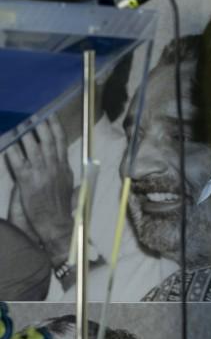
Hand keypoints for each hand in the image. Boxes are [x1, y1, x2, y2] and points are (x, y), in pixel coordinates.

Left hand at [5, 119, 73, 262]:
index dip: (55, 128)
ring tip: (19, 126)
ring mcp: (40, 173)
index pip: (61, 142)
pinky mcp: (26, 181)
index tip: (50, 116)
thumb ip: (69, 177)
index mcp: (64, 168)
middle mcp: (53, 167)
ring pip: (32, 148)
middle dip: (40, 126)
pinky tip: (8, 144)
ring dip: (25, 135)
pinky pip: (17, 161)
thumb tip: (73, 171)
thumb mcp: (71, 189)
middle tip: (33, 115)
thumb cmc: (61, 208)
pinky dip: (12, 152)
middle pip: (47, 141)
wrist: (54, 223)